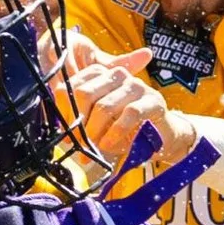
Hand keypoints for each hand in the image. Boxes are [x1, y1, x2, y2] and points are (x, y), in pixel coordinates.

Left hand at [59, 33, 194, 165]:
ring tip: (93, 150)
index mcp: (100, 74)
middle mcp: (117, 75)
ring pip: (104, 106)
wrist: (163, 137)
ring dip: (95, 133)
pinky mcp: (153, 100)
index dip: (65, 112)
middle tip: (78, 146)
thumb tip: (60, 134)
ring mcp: (136, 86)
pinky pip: (129, 114)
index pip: (71, 87)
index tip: (65, 134)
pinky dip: (116, 133)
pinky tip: (109, 145)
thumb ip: (80, 121)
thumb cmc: (125, 129)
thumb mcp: (99, 123)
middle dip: (78, 124)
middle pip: (84, 94)